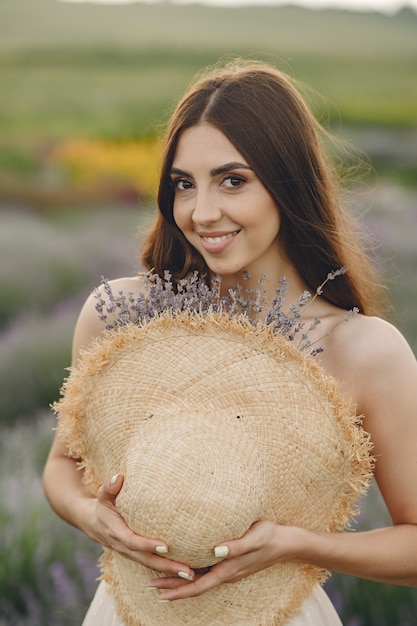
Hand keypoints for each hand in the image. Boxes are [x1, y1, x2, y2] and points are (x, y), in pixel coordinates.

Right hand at [84, 474, 194, 580]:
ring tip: (191, 575)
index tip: (165, 547)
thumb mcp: (103, 495)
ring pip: (150, 566)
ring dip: (170, 572)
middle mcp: (123, 546)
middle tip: (187, 572)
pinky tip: (183, 572)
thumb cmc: (103, 505)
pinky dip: (166, 571)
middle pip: (146, 560)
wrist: (93, 523)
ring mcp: (129, 554)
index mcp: (116, 531)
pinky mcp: (136, 555)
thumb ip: (109, 487)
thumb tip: (119, 478)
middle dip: (166, 567)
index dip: (147, 545)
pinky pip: (151, 565)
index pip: (132, 541)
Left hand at [148, 520, 296, 600]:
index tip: (160, 593)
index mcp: (228, 569)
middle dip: (172, 586)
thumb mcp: (254, 538)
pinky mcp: (230, 562)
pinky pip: (207, 571)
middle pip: (194, 585)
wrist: (286, 542)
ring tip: (160, 575)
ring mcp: (228, 569)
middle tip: (150, 584)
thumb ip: (236, 545)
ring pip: (200, 579)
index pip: (198, 585)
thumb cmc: (269, 536)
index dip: (178, 591)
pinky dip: (192, 571)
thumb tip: (216, 551)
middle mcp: (226, 573)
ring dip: (180, 580)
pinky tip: (185, 564)